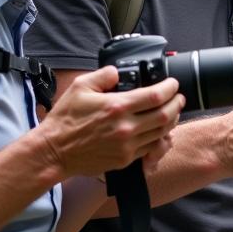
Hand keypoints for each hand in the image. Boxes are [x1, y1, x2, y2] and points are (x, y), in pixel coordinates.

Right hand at [39, 66, 183, 178]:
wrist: (54, 152)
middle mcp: (126, 127)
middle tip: (178, 97)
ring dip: (171, 121)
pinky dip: (159, 138)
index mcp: (117, 107)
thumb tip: (118, 71)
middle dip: (177, 104)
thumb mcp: (80, 87)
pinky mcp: (125, 159)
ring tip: (172, 112)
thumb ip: (103, 75)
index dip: (170, 88)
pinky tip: (159, 130)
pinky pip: (150, 148)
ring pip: (161, 133)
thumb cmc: (65, 120)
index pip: (156, 96)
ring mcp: (127, 145)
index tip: (172, 84)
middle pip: (165, 115)